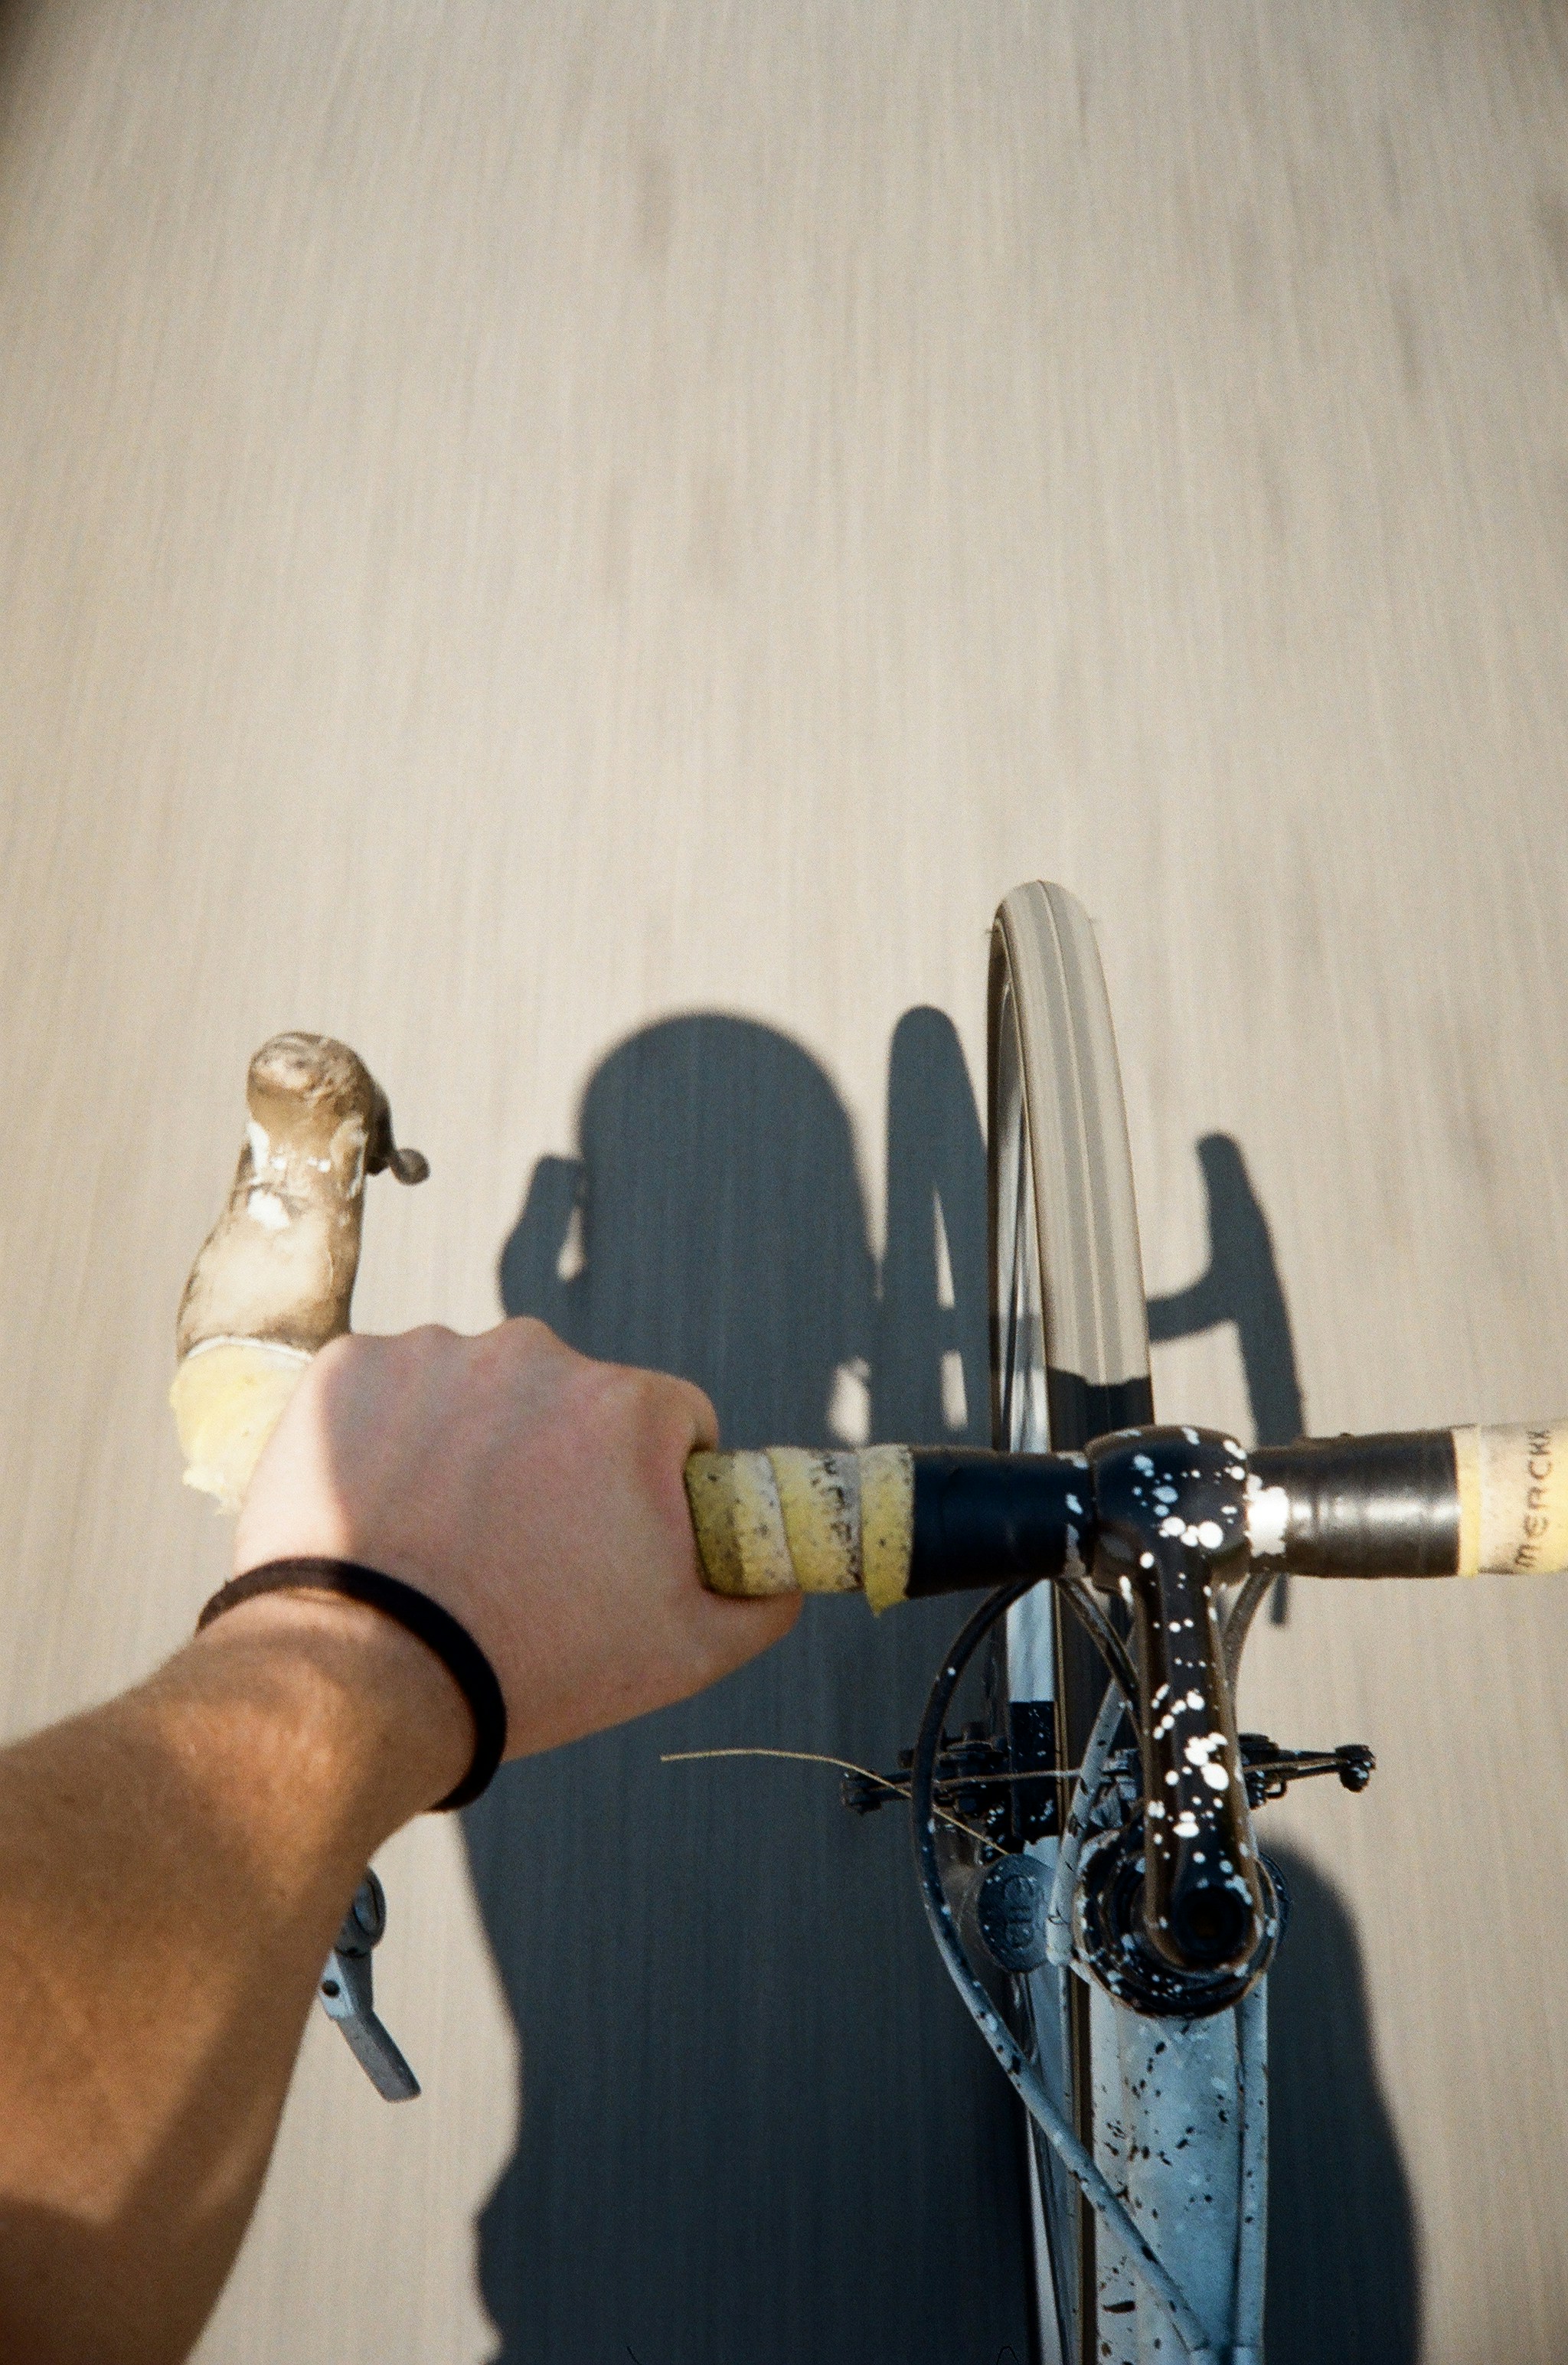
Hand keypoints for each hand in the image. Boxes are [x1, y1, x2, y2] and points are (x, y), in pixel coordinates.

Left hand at [232, 1319, 799, 1758]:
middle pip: (571, 1400)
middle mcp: (533, 1353)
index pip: (671, 1422)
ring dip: (472, 1443)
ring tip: (442, 1537)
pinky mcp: (347, 1368)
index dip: (652, 1484)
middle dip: (558, 1459)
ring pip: (477, 1390)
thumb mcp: (686, 1652)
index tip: (611, 1538)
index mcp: (627, 1403)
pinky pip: (390, 1390)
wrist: (362, 1679)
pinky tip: (383, 1510)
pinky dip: (389, 1438)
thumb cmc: (532, 1665)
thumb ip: (763, 1599)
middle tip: (521, 1549)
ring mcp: (431, 1354)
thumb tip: (785, 1575)